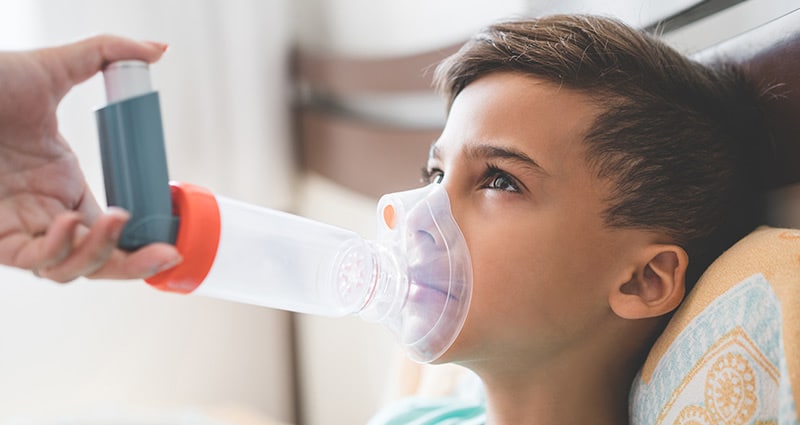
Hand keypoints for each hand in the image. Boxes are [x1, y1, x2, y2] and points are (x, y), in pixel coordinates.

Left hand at [0, 35, 181, 281]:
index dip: (140, 241)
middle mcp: (44, 212)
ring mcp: (19, 227)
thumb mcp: (52, 67)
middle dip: (133, 263)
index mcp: (63, 183)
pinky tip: (68, 222)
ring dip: (97, 253)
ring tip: (116, 220)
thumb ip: (107, 54)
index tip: (170, 238)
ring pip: (68, 268)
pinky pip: (32, 261)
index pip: (109, 229)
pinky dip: (57, 251)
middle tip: (166, 252)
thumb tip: (158, 48)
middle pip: (96, 259)